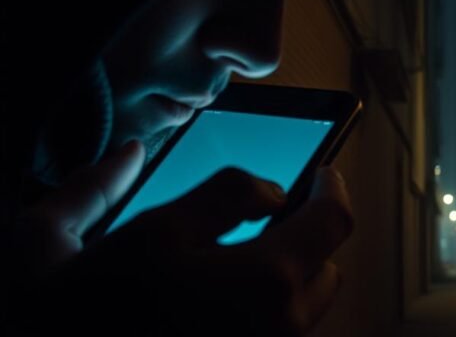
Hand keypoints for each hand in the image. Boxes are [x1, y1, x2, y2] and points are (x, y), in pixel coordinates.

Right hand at [12, 155, 353, 336]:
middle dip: (307, 236)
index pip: (332, 221)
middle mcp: (277, 326)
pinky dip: (264, 311)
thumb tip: (240, 181)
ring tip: (238, 263)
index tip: (322, 174)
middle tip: (274, 218)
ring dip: (287, 277)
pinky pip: (279, 333)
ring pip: (306, 307)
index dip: (330, 188)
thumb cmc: (81, 306)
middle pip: (328, 267)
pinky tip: (217, 300)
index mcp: (262, 283)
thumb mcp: (138, 230)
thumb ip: (208, 193)